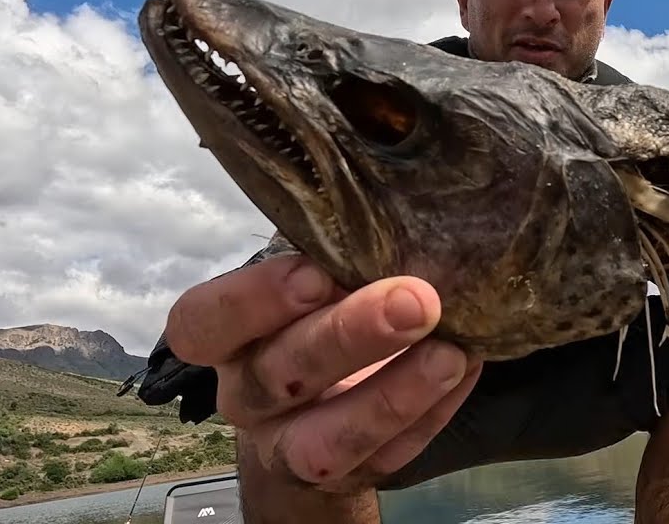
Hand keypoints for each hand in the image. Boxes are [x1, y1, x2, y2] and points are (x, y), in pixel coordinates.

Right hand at [163, 253, 481, 493]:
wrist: (323, 411)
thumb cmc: (318, 316)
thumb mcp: (312, 279)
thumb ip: (331, 250)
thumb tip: (393, 191)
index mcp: (227, 338)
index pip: (204, 323)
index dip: (254, 300)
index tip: (315, 271)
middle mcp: (249, 395)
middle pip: (279, 373)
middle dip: (349, 335)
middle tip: (415, 299)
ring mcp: (291, 446)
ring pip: (326, 439)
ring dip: (392, 396)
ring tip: (451, 354)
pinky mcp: (349, 476)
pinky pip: (387, 456)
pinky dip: (431, 415)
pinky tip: (464, 370)